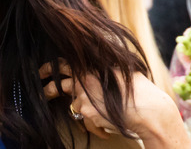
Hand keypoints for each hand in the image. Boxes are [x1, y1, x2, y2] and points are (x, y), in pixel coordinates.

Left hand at [40, 61, 190, 147]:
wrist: (149, 110)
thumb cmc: (141, 90)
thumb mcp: (121, 70)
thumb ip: (105, 67)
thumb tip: (98, 61)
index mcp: (90, 66)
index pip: (62, 63)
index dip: (49, 67)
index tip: (41, 72)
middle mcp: (83, 79)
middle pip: (57, 85)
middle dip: (48, 90)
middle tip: (44, 93)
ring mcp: (83, 96)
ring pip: (74, 106)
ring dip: (83, 111)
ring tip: (100, 117)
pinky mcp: (87, 113)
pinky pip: (86, 121)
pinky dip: (95, 126)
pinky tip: (107, 129)